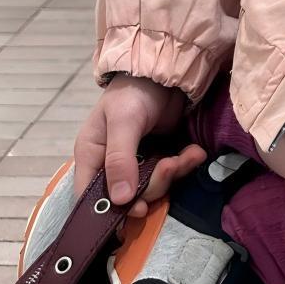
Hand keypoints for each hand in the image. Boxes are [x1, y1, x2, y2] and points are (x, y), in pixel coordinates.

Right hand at [72, 76, 205, 221]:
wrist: (164, 72)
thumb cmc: (133, 91)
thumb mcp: (123, 122)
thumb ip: (120, 159)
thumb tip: (119, 201)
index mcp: (91, 156)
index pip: (89, 197)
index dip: (109, 212)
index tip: (136, 210)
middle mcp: (111, 165)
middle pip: (127, 197)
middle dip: (153, 186)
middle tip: (170, 166)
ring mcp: (137, 163)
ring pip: (153, 187)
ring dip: (173, 173)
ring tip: (190, 154)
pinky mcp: (159, 157)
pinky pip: (171, 173)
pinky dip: (184, 165)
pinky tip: (195, 152)